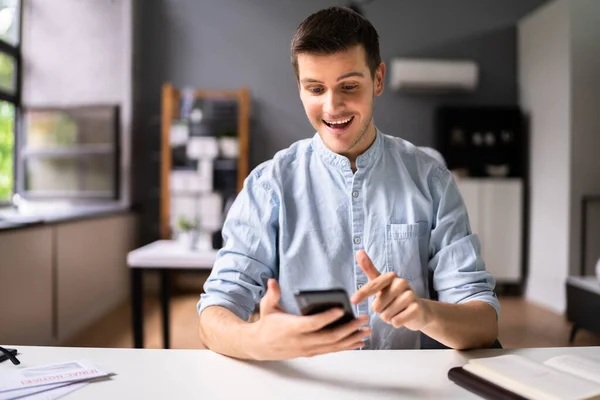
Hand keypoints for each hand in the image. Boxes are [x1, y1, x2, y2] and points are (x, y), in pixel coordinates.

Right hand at [248, 279, 370, 359]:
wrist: (260, 346)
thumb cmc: (267, 324)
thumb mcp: (266, 307)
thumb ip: (272, 295)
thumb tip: (273, 281)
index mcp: (291, 328)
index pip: (312, 323)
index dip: (327, 317)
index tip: (341, 309)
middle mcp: (302, 341)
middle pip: (329, 337)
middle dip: (348, 328)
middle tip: (362, 319)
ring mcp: (308, 349)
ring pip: (333, 346)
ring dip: (352, 339)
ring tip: (366, 330)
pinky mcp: (311, 353)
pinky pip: (332, 350)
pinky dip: (346, 346)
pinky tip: (358, 342)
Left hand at [350, 250, 430, 330]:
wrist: (418, 311)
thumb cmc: (395, 297)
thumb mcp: (381, 284)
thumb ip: (370, 269)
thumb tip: (359, 251)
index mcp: (391, 277)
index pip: (373, 285)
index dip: (362, 294)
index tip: (353, 301)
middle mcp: (401, 283)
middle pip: (377, 306)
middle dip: (381, 311)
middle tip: (390, 307)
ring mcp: (410, 295)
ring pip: (386, 315)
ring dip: (389, 317)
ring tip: (397, 311)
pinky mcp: (416, 308)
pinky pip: (396, 321)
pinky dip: (396, 323)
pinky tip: (403, 317)